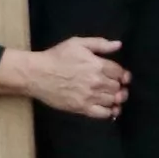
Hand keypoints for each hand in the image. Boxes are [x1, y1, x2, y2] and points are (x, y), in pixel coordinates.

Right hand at [0, 35, 125, 118]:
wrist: (36, 74)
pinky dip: (110, 112)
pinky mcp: (82, 108)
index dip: (122, 74)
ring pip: (113, 101)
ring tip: (111, 96)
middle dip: (119, 86)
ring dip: (115, 99)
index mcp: (98, 65)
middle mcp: (97, 82)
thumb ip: (100, 44)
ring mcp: (90, 96)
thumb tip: (119, 44)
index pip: (120, 73)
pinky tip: (108, 108)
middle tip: (114, 86)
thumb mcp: (78, 43)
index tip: (119, 76)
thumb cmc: (56, 57)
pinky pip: (103, 114)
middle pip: (118, 87)